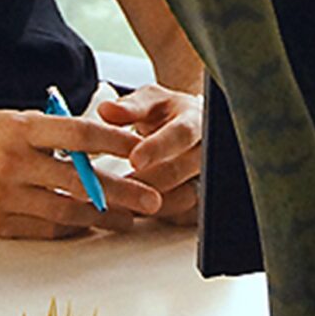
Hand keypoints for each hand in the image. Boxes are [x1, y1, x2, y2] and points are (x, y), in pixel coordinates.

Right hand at [0, 109, 162, 239]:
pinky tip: (89, 228)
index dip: (116, 144)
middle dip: (122, 193)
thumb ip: (51, 131)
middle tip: (153, 201)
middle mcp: (12, 162)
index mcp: (20, 129)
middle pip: (80, 181)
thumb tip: (101, 140)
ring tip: (128, 221)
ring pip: (65, 211)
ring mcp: (2, 196)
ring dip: (102, 218)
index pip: (79, 136)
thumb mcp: (10, 121)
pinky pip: (43, 230)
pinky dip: (70, 230)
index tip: (144, 151)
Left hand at [95, 84, 204, 225]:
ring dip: (154, 202)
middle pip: (182, 169)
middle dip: (150, 181)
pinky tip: (141, 211)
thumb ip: (129, 107)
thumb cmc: (168, 112)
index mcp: (195, 118)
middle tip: (121, 187)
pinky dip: (162, 214)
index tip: (134, 160)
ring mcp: (208, 174)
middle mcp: (207, 147)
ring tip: (126, 203)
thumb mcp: (150, 101)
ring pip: (186, 196)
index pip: (181, 133)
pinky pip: (186, 214)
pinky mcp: (204, 196)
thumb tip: (106, 110)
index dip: (158, 147)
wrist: (189, 124)